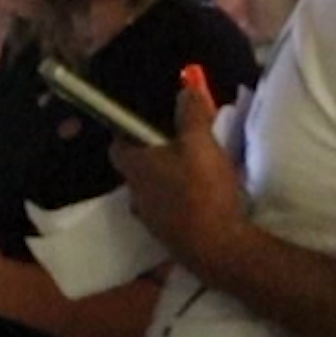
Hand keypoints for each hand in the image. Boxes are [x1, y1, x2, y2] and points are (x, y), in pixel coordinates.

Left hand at [109, 66, 244, 268]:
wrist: (218, 249)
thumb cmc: (202, 190)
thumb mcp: (201, 143)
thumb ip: (192, 114)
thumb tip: (186, 87)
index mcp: (135, 168)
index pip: (117, 145)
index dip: (129, 132)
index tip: (149, 124)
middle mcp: (134, 194)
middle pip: (137, 169)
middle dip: (154, 156)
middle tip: (180, 144)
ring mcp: (149, 220)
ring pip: (152, 192)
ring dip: (168, 180)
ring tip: (195, 171)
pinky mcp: (167, 238)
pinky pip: (168, 212)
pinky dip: (179, 203)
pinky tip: (202, 200)